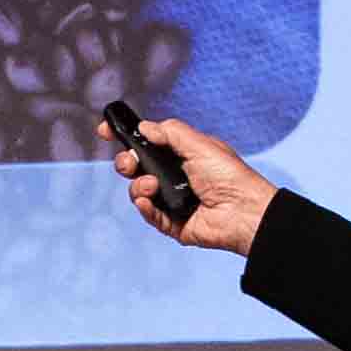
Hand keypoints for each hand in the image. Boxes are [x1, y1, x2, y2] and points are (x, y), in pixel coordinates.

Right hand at [100, 108, 273, 254]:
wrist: (244, 211)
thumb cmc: (230, 176)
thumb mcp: (199, 144)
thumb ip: (169, 132)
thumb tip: (144, 126)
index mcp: (181, 155)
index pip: (147, 143)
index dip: (126, 137)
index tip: (105, 131)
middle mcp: (175, 176)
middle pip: (136, 167)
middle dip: (126, 163)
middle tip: (130, 163)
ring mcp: (172, 201)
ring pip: (138, 191)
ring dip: (138, 186)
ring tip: (152, 186)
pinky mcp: (172, 223)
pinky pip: (149, 215)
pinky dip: (144, 208)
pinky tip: (147, 201)